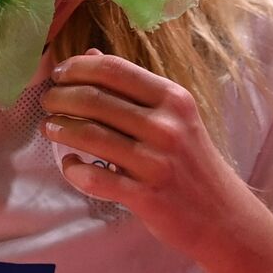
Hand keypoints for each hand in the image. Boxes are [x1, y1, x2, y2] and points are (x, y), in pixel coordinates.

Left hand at [40, 49, 257, 255]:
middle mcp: (166, 126)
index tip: (58, 74)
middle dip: (61, 97)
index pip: (114, 70)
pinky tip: (70, 165)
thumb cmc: (192, 162)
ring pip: (91, 135)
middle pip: (95, 99)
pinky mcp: (146, 196)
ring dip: (61, 128)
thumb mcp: (174, 117)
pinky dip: (74, 170)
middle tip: (47, 102)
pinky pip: (95, 179)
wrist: (225, 217)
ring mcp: (156, 162)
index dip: (77, 68)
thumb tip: (90, 55)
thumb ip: (132, 87)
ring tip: (50, 128)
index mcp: (172, 99)